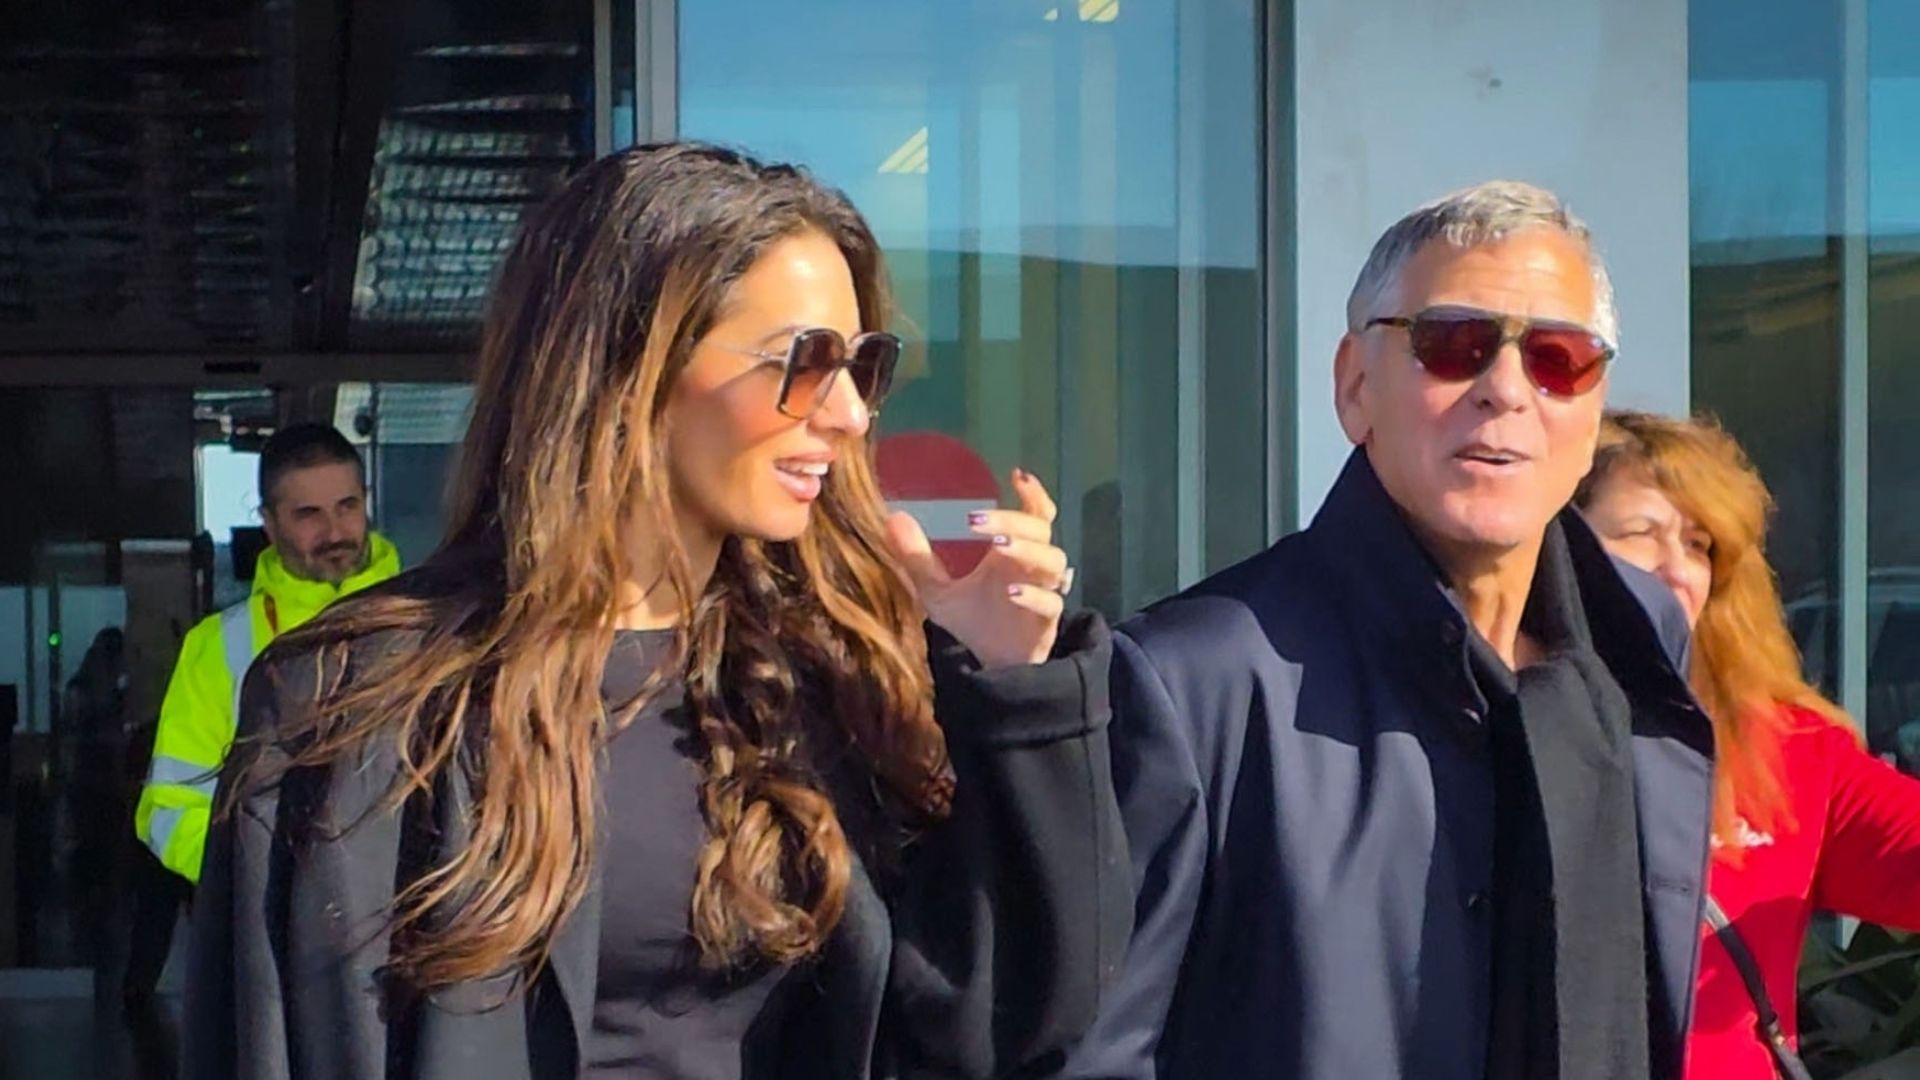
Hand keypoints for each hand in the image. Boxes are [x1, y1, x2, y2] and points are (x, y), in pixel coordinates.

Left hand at [885, 468, 1069, 668]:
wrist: (990, 666)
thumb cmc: (972, 620)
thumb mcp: (936, 590)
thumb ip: (916, 558)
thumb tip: (893, 518)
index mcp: (1011, 553)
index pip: (1035, 514)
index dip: (1033, 494)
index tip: (1016, 475)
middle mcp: (1031, 567)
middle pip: (1041, 531)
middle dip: (1014, 520)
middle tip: (977, 521)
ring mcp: (1044, 592)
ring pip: (1053, 562)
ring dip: (1028, 550)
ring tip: (1000, 547)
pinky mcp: (1046, 622)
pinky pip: (1051, 604)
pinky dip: (1034, 596)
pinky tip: (1011, 594)